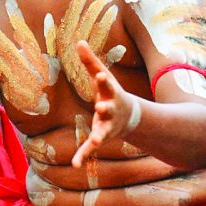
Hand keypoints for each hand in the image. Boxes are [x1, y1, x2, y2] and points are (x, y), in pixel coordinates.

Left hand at [72, 41, 139, 167]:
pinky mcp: (101, 136)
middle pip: (108, 108)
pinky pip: (91, 148)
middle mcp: (111, 110)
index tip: (99, 75)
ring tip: (94, 141)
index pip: (106, 84)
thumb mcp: (102, 77)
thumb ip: (90, 61)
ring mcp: (107, 125)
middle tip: (100, 106)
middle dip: (105, 108)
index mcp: (110, 93)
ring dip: (98, 136)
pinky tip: (75, 164)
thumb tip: (79, 41)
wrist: (130, 117)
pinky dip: (83, 155)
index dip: (103, 79)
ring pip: (103, 131)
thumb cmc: (112, 93)